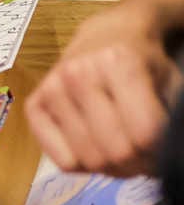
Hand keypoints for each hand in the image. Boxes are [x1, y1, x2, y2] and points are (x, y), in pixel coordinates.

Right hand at [26, 3, 181, 175]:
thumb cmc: (144, 63)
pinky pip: (62, 161)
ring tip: (123, 153)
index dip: (162, 154)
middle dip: (138, 165)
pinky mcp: (34, 105)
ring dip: (113, 169)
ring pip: (89, 160)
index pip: (145, 134)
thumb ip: (173, 116)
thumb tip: (169, 156)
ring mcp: (51, 89)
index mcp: (118, 63)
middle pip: (116, 151)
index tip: (167, 152)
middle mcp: (77, 74)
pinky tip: (96, 148)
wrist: (105, 36)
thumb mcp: (172, 82)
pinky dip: (84, 166)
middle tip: (146, 159)